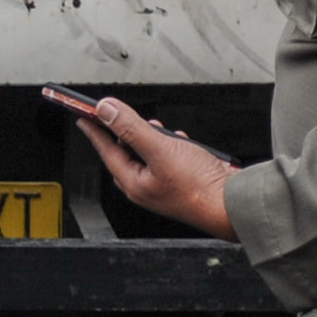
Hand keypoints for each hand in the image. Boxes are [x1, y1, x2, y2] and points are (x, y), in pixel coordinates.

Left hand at [77, 97, 239, 241]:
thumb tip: (107, 111)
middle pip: (127, 152)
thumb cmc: (200, 188)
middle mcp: (146, 186)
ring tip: (163, 131)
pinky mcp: (181, 180)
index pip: (107, 150)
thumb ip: (132, 128)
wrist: (232, 205)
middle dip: (130, 132)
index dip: (95, 130)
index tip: (84, 116)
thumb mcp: (161, 149)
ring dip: (155, 138)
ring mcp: (164, 185)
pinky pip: (168, 157)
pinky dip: (172, 145)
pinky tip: (182, 142)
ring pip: (149, 153)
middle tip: (129, 117)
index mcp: (134, 182)